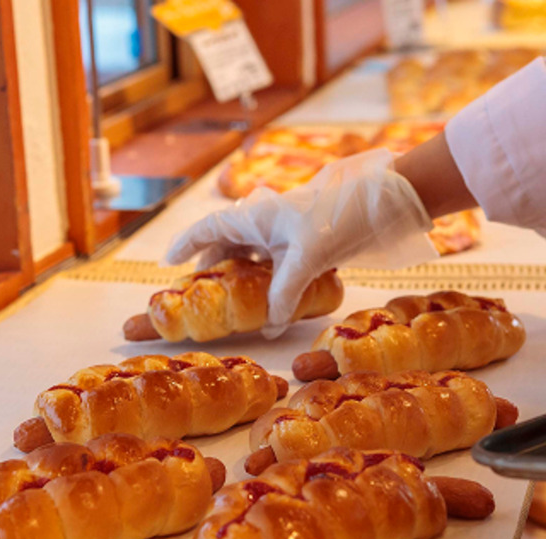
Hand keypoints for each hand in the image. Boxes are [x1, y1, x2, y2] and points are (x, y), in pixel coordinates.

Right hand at [166, 149, 437, 337]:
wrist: (378, 204)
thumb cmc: (338, 219)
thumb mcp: (306, 260)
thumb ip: (283, 295)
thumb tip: (267, 328)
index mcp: (253, 216)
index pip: (207, 229)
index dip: (185, 244)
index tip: (167, 263)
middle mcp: (263, 221)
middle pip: (226, 244)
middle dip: (211, 267)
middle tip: (196, 293)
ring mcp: (282, 232)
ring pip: (250, 254)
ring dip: (239, 276)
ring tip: (228, 301)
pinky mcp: (301, 242)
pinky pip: (272, 261)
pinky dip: (264, 279)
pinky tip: (267, 299)